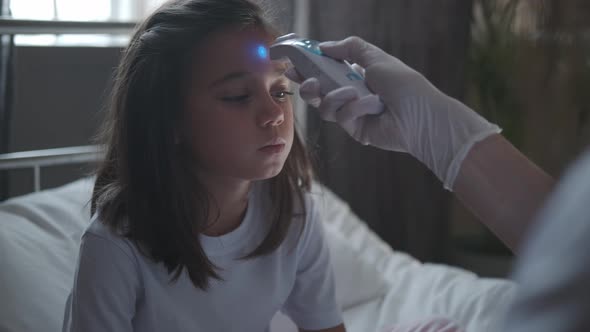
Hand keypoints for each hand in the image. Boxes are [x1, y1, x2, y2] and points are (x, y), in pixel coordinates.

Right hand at [287, 36, 499, 188]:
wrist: (421, 116)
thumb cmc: (404, 84)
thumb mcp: (376, 57)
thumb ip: (349, 48)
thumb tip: (323, 46)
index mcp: (356, 74)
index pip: (325, 69)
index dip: (307, 67)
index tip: (291, 63)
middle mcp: (351, 93)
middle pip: (318, 91)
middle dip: (308, 86)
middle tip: (307, 81)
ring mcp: (352, 113)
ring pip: (324, 106)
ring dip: (335, 97)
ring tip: (351, 93)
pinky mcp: (354, 129)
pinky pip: (341, 117)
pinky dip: (354, 108)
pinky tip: (372, 106)